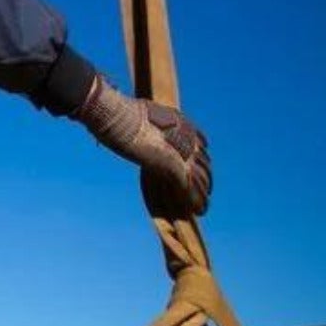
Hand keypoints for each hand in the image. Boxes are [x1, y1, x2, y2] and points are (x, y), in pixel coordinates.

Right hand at [73, 74, 211, 214]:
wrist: (119, 118)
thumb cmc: (119, 115)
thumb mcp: (134, 120)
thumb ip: (141, 128)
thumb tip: (126, 128)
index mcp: (180, 122)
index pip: (198, 142)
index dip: (199, 158)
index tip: (198, 168)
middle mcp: (187, 136)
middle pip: (203, 161)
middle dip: (205, 177)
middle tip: (206, 191)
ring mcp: (183, 152)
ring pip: (200, 177)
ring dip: (202, 193)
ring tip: (204, 207)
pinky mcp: (176, 167)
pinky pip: (191, 188)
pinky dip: (196, 200)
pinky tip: (199, 210)